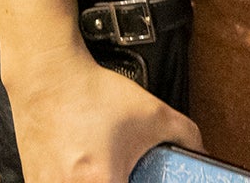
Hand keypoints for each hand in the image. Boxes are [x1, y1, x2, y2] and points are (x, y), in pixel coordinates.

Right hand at [5, 44, 201, 182]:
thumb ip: (186, 136)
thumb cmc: (93, 95)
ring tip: (96, 165)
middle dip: (116, 180)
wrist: (48, 77)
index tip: (137, 178)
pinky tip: (77, 165)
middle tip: (120, 171)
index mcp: (101, 180)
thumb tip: (202, 154)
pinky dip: (71, 178)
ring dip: (93, 180)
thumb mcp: (153, 112)